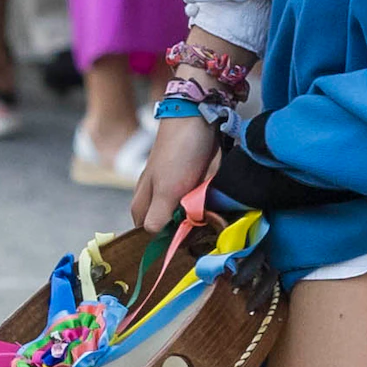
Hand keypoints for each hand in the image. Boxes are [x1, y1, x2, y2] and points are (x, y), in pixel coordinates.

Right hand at [129, 105, 224, 233]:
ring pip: (190, 216)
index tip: (182, 250)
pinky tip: (222, 210)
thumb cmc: (176, 153)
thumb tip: (153, 236)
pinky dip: (213, 207)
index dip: (163, 243)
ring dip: (202, 222)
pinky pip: (205, 202)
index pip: (149, 233)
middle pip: (171, 226)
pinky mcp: (199, 182)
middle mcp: (161, 197)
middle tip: (202, 241)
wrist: (200, 116)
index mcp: (145, 202)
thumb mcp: (165, 189)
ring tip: (214, 226)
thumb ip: (158, 215)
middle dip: (186, 233)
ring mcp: (181, 189)